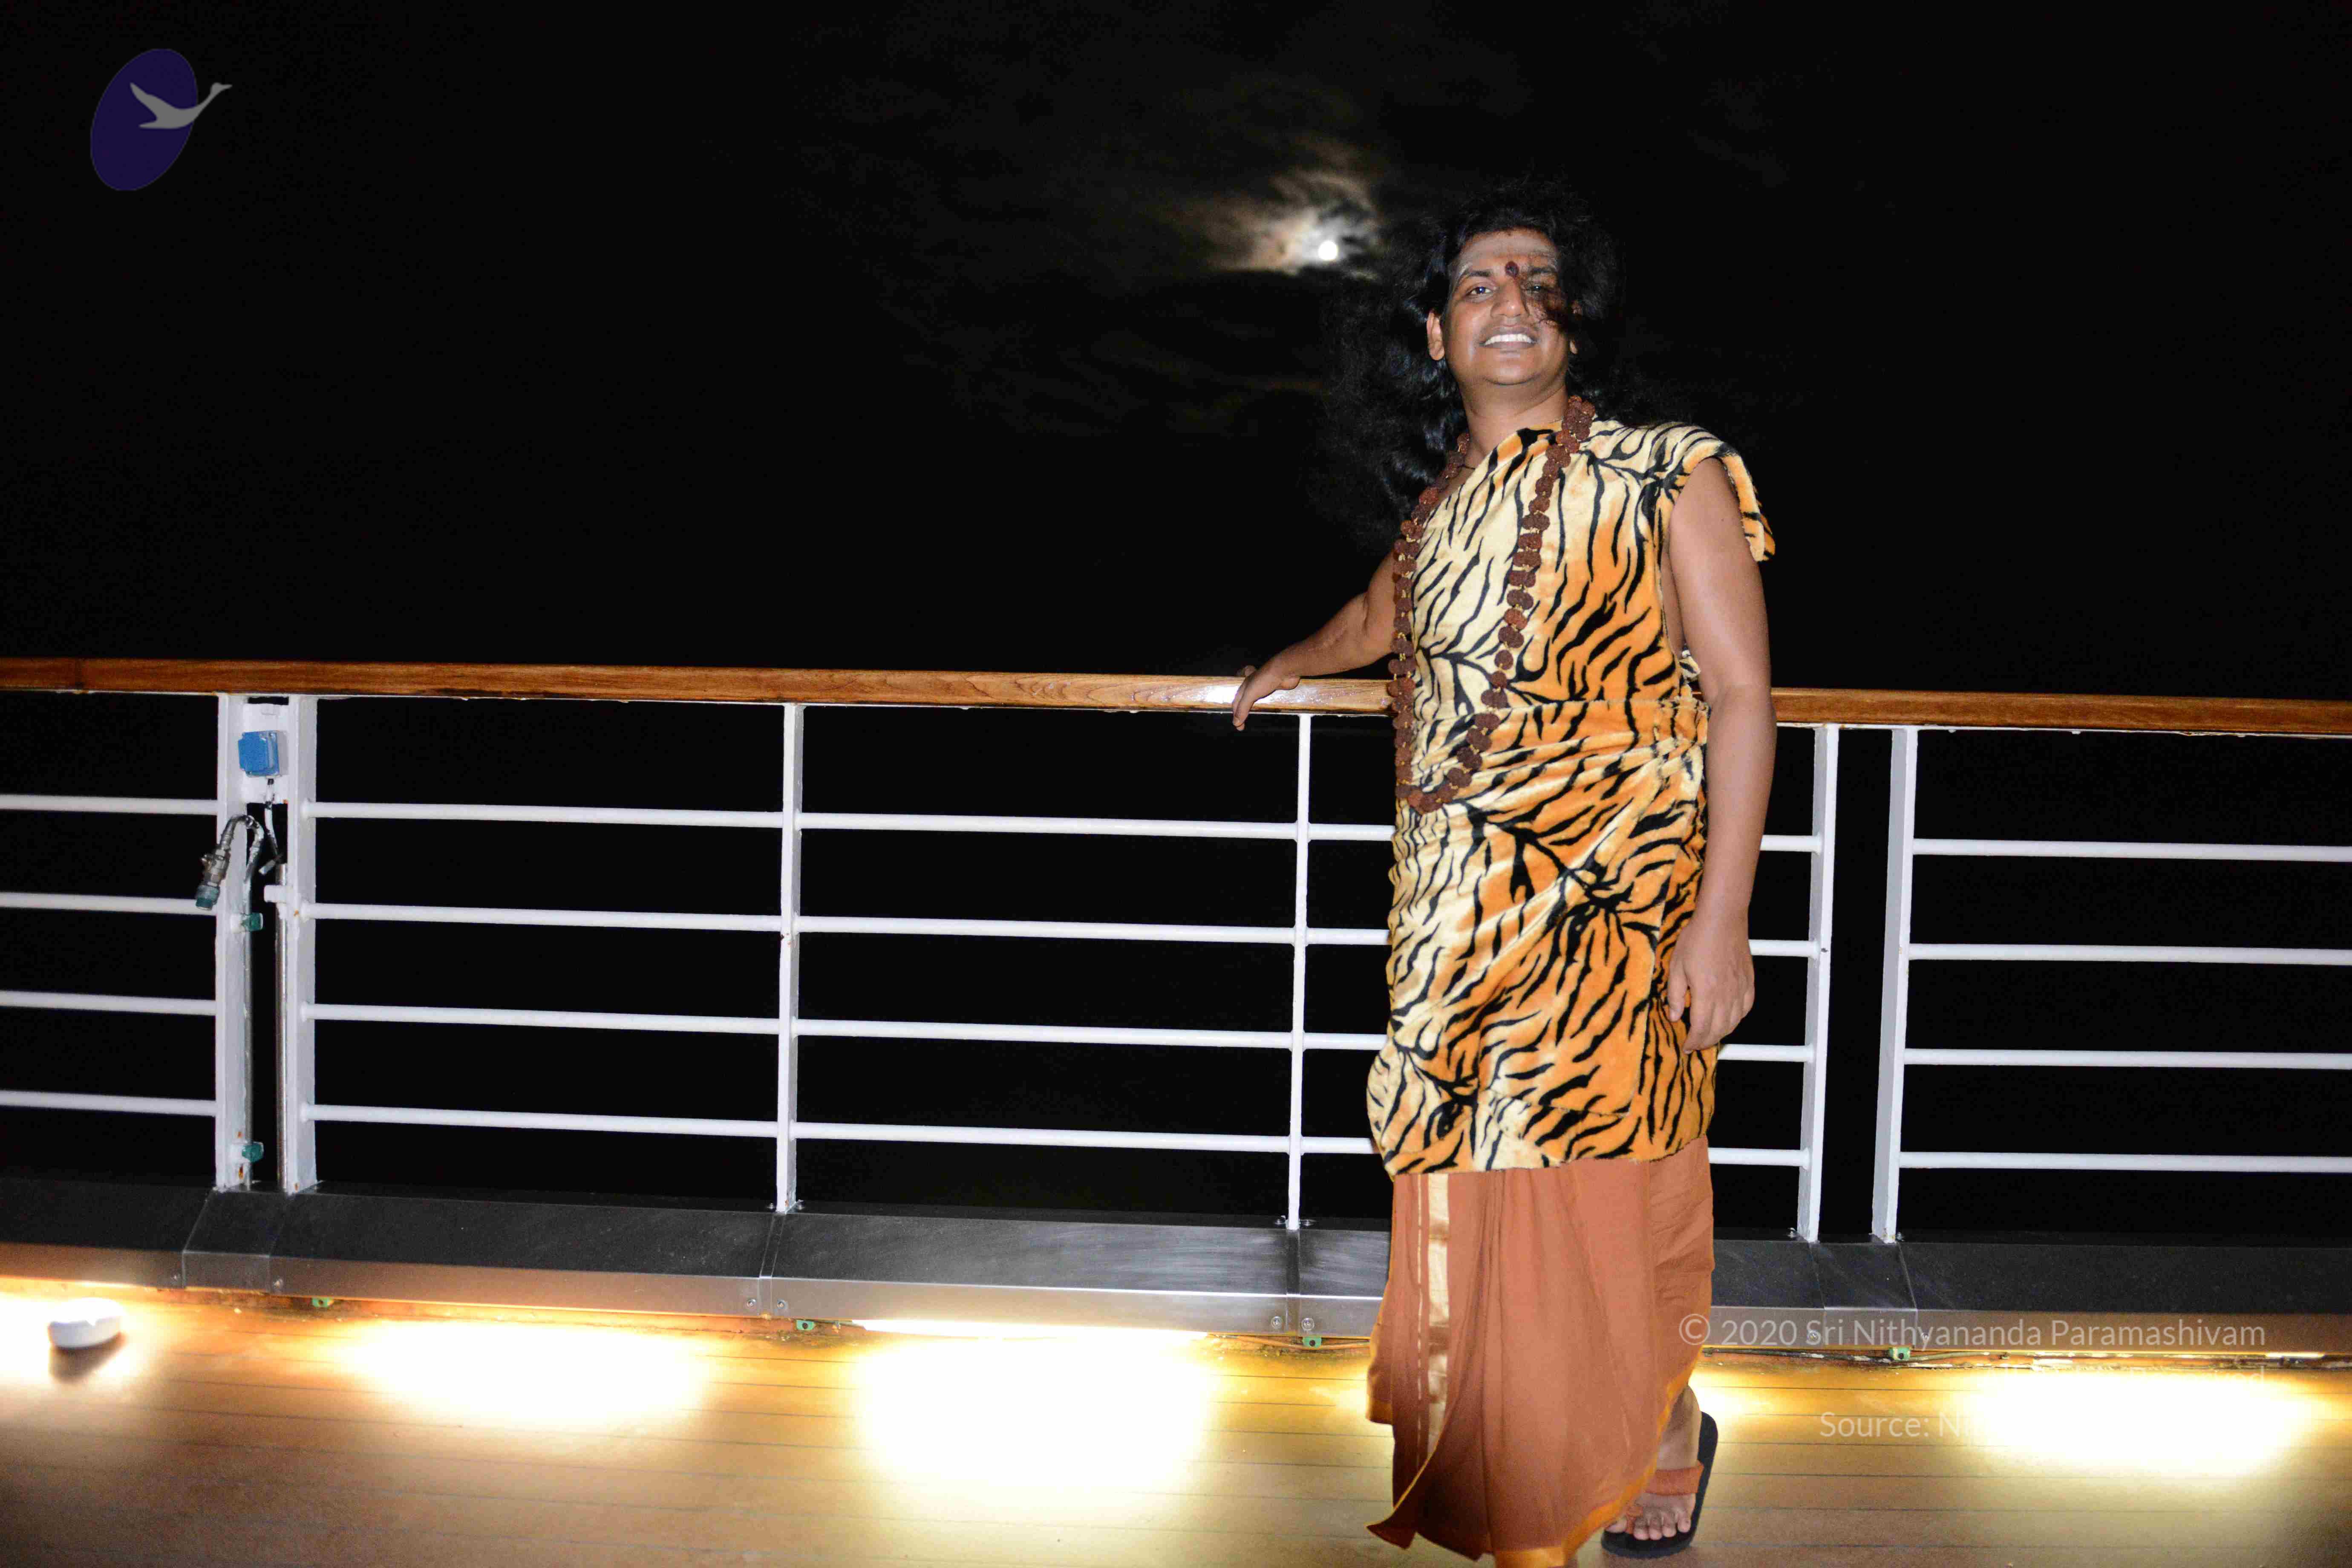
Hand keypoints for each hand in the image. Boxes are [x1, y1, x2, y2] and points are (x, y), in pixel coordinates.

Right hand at [1231, 661, 1298, 728]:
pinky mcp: (1273, 690)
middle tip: (1242, 725)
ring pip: (1256, 701)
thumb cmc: (1265, 679)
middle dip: (1242, 712)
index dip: (1235, 714)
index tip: (1237, 725)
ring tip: (1253, 718)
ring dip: (1253, 709)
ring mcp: (1263, 688)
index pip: (1236, 703)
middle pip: (1244, 702)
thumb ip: (1243, 708)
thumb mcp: (1250, 694)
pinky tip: (1266, 710)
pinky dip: (1265, 706)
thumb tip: (1235, 723)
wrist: (1284, 671)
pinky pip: (1267, 700)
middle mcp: (1252, 687)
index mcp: (1244, 687)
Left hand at [1664, 908, 1753, 1053]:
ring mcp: (1740, 989)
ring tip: (1709, 1035)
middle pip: (1719, 1030)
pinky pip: (1746, 1008)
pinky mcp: (1749, 981)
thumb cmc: (1696, 939)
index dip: (1694, 1042)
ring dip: (1721, 1033)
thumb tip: (1675, 1017)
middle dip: (1706, 1042)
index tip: (1686, 1047)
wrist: (1722, 919)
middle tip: (1696, 1044)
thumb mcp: (1676, 966)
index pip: (1701, 1028)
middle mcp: (1726, 995)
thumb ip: (1676, 995)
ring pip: (1734, 1022)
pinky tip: (1728, 1019)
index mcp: (1706, 992)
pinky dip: (1736, 1019)